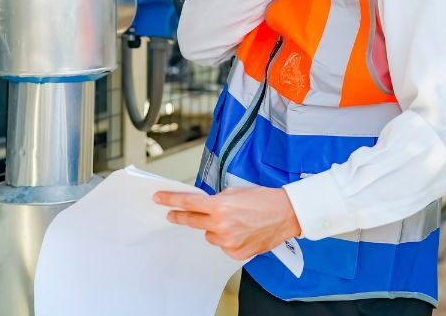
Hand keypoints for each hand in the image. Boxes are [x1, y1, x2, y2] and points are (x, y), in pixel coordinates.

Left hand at [153, 187, 301, 260]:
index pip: (188, 203)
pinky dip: (227, 239)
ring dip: (214, 228)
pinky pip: (222, 245)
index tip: (158, 199)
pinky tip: (241, 232)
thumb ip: (215, 200)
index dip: (170, 200)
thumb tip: (201, 205)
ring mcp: (228, 241)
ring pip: (209, 235)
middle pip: (192, 221)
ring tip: (234, 221)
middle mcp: (221, 225)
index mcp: (220, 206)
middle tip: (172, 214)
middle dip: (181, 216)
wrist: (286, 214)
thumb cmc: (264, 199)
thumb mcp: (235, 191)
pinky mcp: (236, 253)